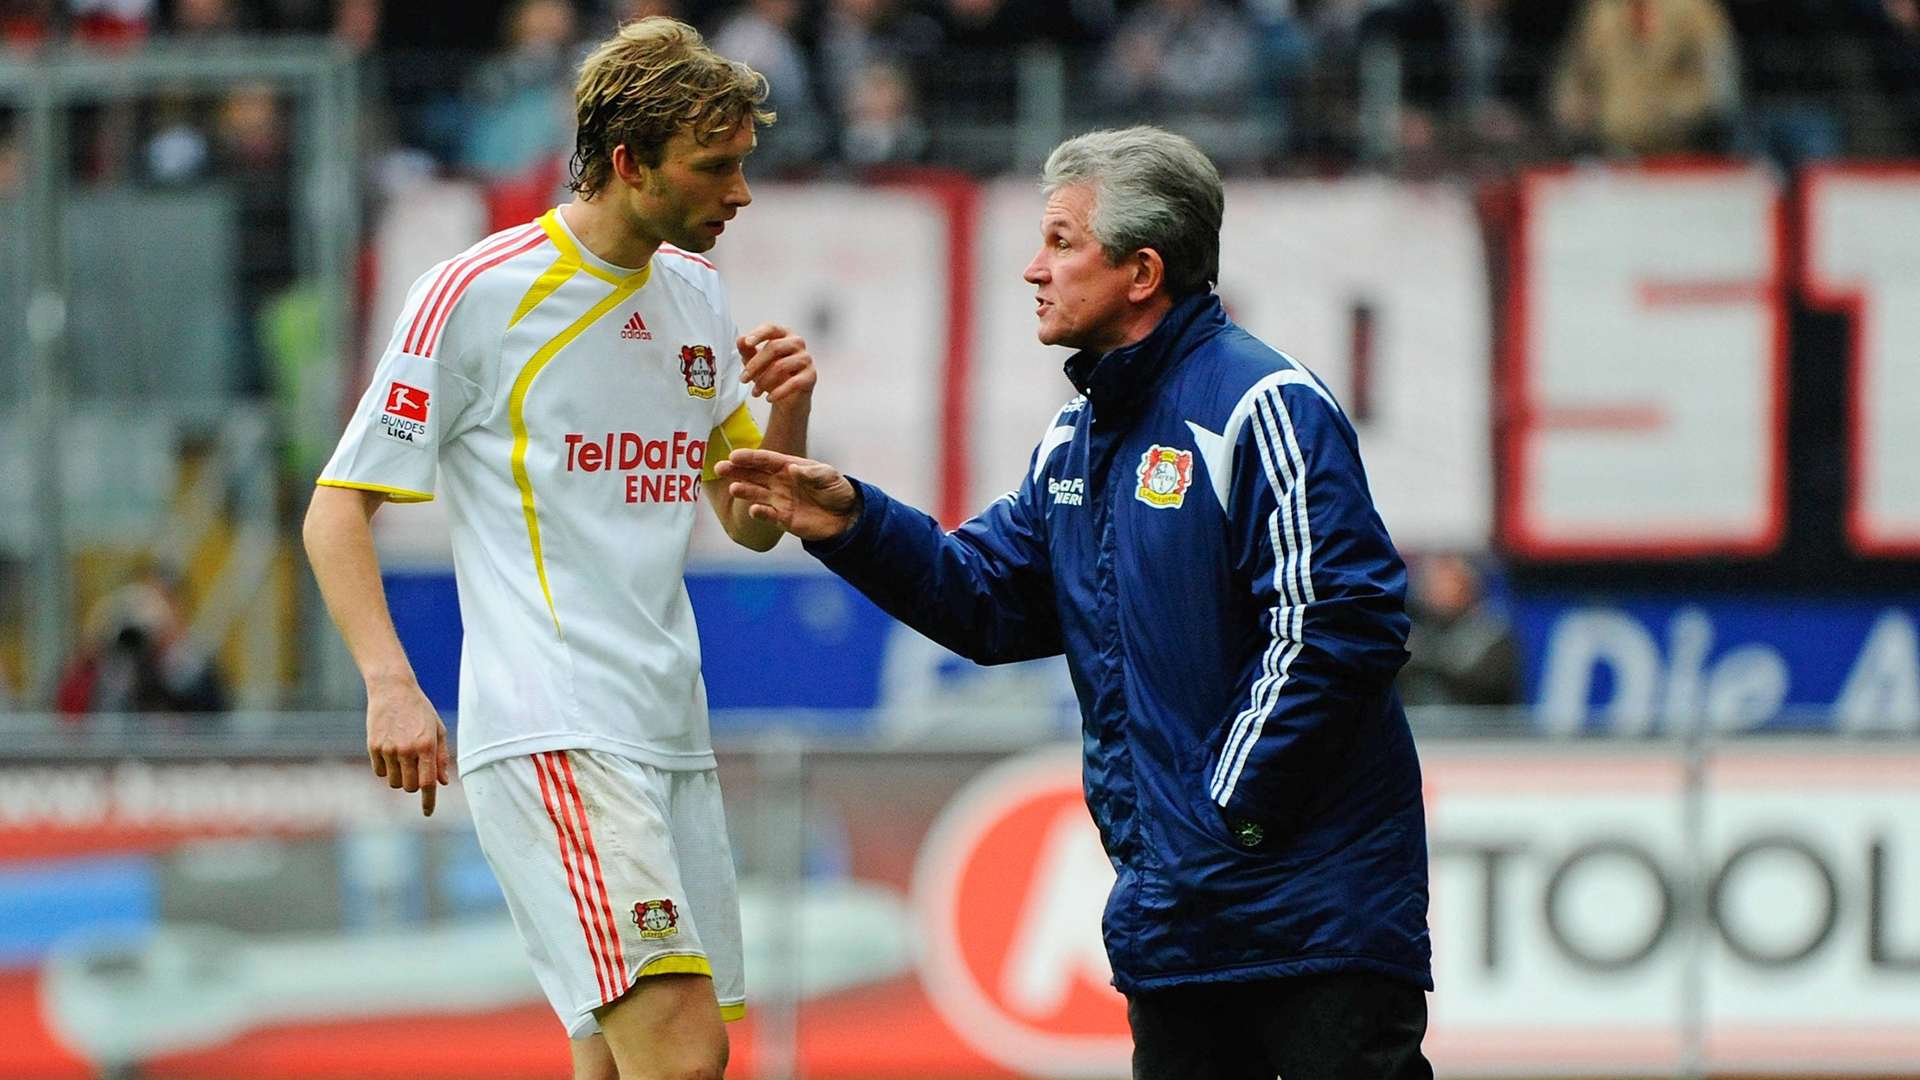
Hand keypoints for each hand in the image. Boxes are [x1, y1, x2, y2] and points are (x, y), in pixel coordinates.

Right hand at [365, 675, 450, 815]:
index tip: (427, 814)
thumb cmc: (420, 710)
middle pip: (410, 787)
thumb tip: (443, 783)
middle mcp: (407, 749)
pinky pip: (379, 772)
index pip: (428, 783)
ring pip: (393, 782)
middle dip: (414, 784)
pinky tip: (389, 752)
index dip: (428, 801)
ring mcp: (388, 749)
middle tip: (416, 770)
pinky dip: (385, 769)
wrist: (392, 689)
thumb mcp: (437, 730)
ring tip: (403, 758)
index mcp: (426, 746)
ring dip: (399, 777)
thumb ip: (440, 757)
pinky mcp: (373, 747)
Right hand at [713, 448, 858, 541]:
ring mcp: (779, 500)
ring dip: (744, 490)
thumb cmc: (837, 490)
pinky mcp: (782, 518)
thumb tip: (793, 469)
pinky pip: (767, 515)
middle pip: (753, 474)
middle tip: (719, 468)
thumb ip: (812, 473)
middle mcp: (779, 482)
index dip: (750, 457)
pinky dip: (759, 513)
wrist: (845, 517)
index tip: (734, 455)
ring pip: (755, 493)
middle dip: (736, 471)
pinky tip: (753, 509)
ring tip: (734, 489)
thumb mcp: (829, 477)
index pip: (765, 460)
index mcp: (789, 467)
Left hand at [736, 324, 816, 405]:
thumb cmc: (772, 376)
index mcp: (784, 335)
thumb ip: (747, 350)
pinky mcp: (811, 376)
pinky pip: (794, 383)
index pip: (771, 328)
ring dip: (763, 381)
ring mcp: (806, 359)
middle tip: (742, 379)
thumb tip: (740, 339)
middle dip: (755, 365)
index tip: (747, 343)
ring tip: (755, 392)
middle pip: (774, 347)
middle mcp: (797, 343)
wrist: (788, 399)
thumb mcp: (756, 363)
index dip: (759, 334)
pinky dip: (778, 392)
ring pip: (781, 366)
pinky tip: (769, 398)